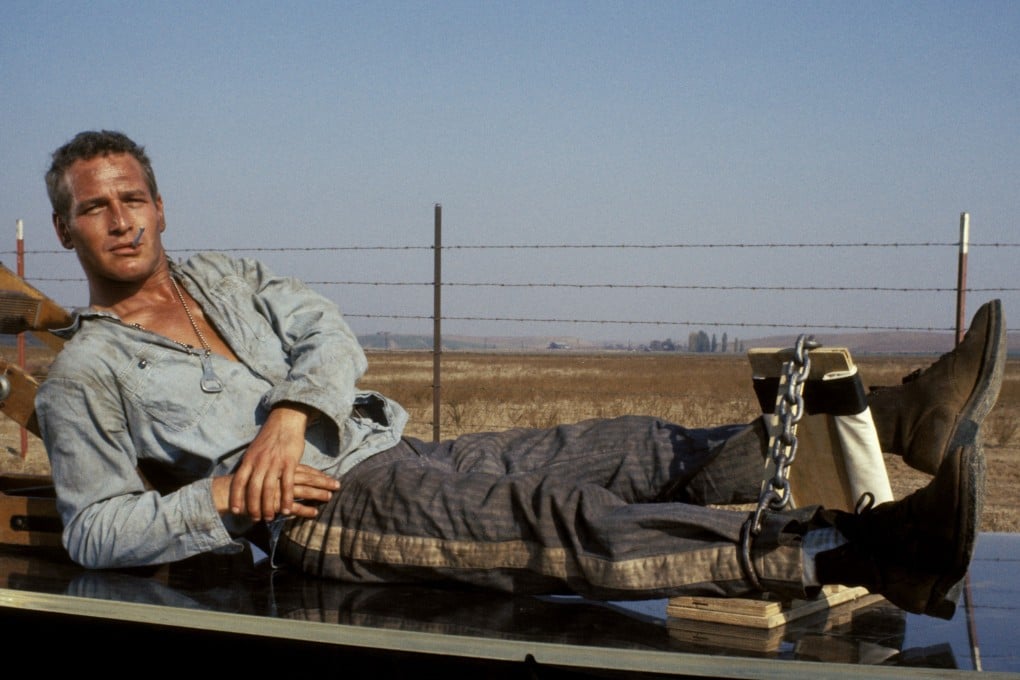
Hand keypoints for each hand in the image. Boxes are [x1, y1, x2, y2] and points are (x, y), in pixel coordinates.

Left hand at [226, 403, 337, 520]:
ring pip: (269, 489)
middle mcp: (260, 462)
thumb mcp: (254, 450)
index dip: (236, 497)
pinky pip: (287, 484)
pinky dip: (286, 498)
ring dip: (269, 506)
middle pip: (253, 489)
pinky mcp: (289, 462)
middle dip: (253, 506)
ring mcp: (275, 462)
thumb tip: (242, 479)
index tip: (235, 510)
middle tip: (255, 518)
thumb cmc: (270, 437)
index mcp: (249, 459)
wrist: (285, 421)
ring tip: (269, 517)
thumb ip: (249, 464)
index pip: (238, 481)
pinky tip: (287, 509)